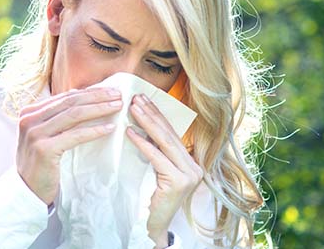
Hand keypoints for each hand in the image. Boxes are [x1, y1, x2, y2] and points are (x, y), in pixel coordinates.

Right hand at [16, 87, 122, 205]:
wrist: (26, 191)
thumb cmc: (40, 163)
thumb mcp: (44, 135)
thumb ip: (56, 117)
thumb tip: (80, 95)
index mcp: (29, 112)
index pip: (65, 97)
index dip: (89, 92)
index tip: (110, 90)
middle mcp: (29, 119)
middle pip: (70, 102)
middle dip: (97, 96)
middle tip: (119, 95)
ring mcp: (35, 134)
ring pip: (74, 114)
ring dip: (99, 109)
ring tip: (117, 107)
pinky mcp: (44, 149)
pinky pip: (75, 135)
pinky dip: (94, 130)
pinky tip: (110, 128)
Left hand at [126, 93, 202, 247]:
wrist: (151, 226)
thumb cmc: (149, 198)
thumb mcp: (155, 170)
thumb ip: (156, 151)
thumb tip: (141, 123)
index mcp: (190, 161)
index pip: (172, 132)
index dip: (157, 114)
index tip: (142, 98)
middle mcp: (194, 166)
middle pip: (169, 134)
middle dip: (151, 114)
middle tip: (135, 98)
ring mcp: (189, 174)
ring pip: (165, 142)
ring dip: (147, 123)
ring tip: (132, 108)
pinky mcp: (179, 182)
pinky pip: (157, 158)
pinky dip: (143, 143)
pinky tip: (130, 133)